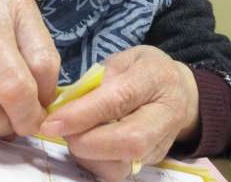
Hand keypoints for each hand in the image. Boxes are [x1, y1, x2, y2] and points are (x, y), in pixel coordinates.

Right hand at [0, 0, 60, 137]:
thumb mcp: (14, 8)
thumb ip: (35, 46)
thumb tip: (46, 98)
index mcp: (10, 8)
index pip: (43, 64)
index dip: (49, 92)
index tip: (45, 100)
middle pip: (15, 92)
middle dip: (29, 119)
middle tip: (31, 122)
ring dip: (5, 126)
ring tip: (8, 115)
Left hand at [40, 45, 199, 181]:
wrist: (178, 91)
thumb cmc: (144, 70)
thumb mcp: (122, 60)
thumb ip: (97, 80)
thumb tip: (67, 106)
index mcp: (156, 78)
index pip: (119, 99)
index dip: (83, 114)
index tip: (52, 122)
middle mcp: (165, 115)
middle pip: (129, 142)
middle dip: (87, 142)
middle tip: (61, 130)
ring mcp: (161, 143)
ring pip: (122, 165)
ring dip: (88, 155)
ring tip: (75, 134)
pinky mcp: (152, 162)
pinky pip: (119, 172)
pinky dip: (95, 162)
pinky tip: (88, 143)